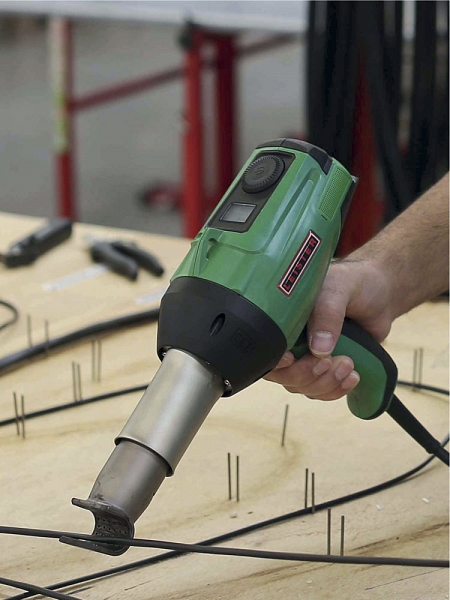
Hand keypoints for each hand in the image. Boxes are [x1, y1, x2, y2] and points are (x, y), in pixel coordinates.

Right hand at [264, 259, 394, 399]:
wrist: (381, 292)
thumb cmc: (354, 281)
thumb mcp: (338, 289)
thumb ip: (327, 313)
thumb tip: (319, 348)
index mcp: (283, 319)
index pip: (266, 350)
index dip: (276, 361)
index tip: (293, 358)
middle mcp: (292, 340)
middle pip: (284, 376)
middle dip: (308, 374)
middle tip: (331, 360)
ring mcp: (309, 356)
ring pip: (304, 387)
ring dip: (326, 383)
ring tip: (348, 364)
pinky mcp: (328, 367)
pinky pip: (323, 391)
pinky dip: (337, 390)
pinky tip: (352, 377)